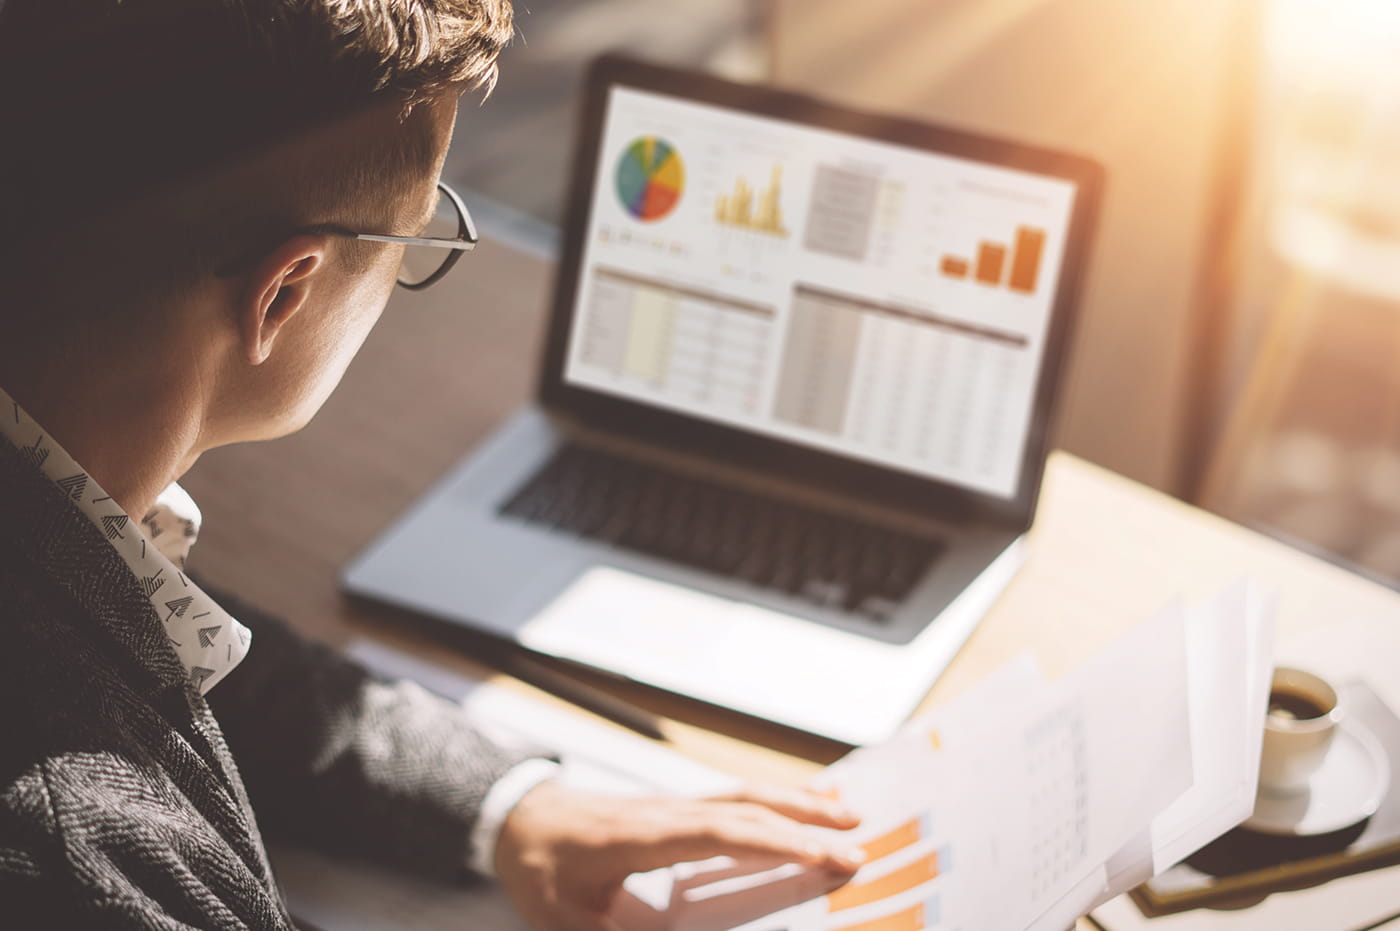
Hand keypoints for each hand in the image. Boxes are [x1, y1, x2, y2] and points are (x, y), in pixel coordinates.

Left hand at [493, 780, 863, 930]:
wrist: (517, 819)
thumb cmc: (541, 867)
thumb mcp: (568, 917)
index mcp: (647, 836)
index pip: (724, 833)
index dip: (776, 843)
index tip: (824, 857)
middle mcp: (670, 812)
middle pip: (746, 808)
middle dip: (805, 823)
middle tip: (859, 842)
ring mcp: (674, 805)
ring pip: (745, 795)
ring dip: (796, 802)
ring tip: (846, 811)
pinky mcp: (676, 808)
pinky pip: (733, 798)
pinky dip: (774, 798)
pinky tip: (800, 801)